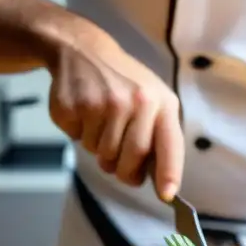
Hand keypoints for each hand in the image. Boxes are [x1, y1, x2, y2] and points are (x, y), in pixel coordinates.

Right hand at [46, 25, 183, 200]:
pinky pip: (78, 140)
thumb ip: (158, 136)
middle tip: (118, 164)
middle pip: (132, 158)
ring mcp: (104, 102)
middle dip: (124, 170)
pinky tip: (84, 113)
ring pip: (102, 154)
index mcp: (162, 102)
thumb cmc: (124, 83)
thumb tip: (161, 183)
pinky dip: (79, 135)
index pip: (170, 143)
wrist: (83, 50)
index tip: (168, 195)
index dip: (169, 173)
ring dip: (99, 151)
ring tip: (100, 124)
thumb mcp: (151, 99)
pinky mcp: (75, 105)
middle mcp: (136, 101)